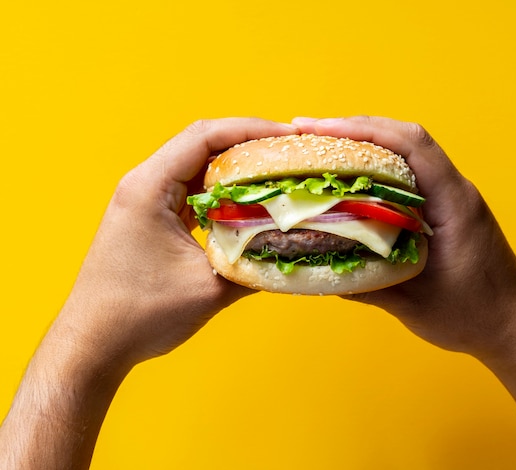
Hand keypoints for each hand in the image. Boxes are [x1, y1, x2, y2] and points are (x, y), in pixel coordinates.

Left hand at [57, 118, 298, 367]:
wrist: (95, 343)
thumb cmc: (139, 314)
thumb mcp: (208, 288)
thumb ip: (255, 264)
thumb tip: (294, 248)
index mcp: (150, 187)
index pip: (205, 137)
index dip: (251, 129)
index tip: (288, 135)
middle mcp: (144, 185)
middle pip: (202, 146)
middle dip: (248, 146)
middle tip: (289, 154)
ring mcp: (146, 202)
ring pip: (198, 170)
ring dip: (236, 170)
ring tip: (276, 174)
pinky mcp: (151, 220)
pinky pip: (192, 194)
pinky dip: (222, 194)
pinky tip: (249, 204)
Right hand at [293, 116, 515, 366]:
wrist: (514, 328)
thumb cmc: (473, 316)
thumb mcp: (414, 303)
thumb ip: (367, 284)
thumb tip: (318, 268)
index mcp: (454, 202)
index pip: (411, 145)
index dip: (364, 129)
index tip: (321, 129)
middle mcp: (456, 191)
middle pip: (405, 139)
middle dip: (355, 130)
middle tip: (308, 133)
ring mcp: (453, 199)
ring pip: (407, 154)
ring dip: (366, 145)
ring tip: (324, 148)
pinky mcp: (448, 211)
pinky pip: (410, 176)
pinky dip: (378, 169)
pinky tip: (352, 179)